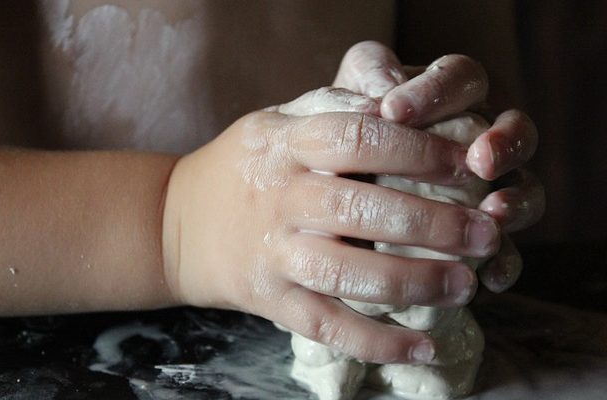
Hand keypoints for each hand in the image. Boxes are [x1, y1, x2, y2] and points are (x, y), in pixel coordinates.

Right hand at [161, 89, 500, 363]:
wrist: (176, 221)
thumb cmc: (243, 167)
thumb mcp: (275, 122)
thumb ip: (331, 111)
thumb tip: (397, 104)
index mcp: (286, 145)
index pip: (360, 138)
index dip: (421, 149)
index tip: (469, 163)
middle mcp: (280, 198)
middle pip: (363, 208)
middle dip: (434, 223)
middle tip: (486, 233)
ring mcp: (274, 254)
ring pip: (349, 275)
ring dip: (414, 282)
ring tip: (466, 284)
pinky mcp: (271, 300)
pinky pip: (327, 325)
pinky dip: (377, 342)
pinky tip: (422, 346)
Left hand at [334, 41, 544, 292]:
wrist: (334, 196)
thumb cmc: (343, 141)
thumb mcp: (344, 103)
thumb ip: (366, 77)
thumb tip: (383, 86)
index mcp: (452, 100)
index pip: (463, 80)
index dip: (436, 91)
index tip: (392, 111)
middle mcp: (480, 143)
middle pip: (517, 133)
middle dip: (504, 144)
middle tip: (479, 160)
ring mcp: (490, 192)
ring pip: (526, 191)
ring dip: (516, 202)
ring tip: (493, 212)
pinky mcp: (484, 240)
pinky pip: (509, 251)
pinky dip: (505, 262)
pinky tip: (489, 277)